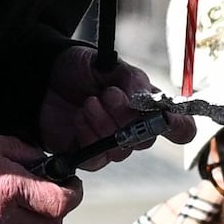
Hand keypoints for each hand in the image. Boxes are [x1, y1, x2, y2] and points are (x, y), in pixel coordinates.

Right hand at [0, 127, 76, 223]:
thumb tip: (42, 160)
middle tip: (53, 186)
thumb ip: (22, 151)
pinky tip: (4, 200)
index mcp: (7, 189)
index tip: (72, 181)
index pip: (59, 203)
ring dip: (36, 214)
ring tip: (24, 192)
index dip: (73, 193)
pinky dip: (16, 218)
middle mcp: (1, 216)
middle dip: (58, 207)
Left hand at [42, 42, 187, 166]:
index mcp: (147, 106)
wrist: (43, 77)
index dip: (180, 127)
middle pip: (146, 139)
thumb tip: (144, 98)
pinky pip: (97, 159)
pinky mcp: (88, 155)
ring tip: (89, 102)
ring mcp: (111, 144)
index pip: (180, 127)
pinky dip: (88, 136)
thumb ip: (130, 80)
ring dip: (104, 124)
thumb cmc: (80, 69)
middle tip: (108, 94)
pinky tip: (79, 117)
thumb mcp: (107, 64)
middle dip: (126, 117)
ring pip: (121, 150)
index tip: (166, 117)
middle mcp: (134, 128)